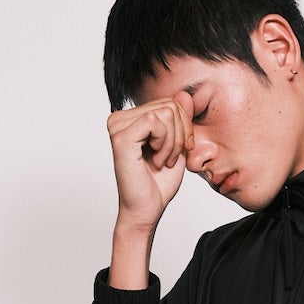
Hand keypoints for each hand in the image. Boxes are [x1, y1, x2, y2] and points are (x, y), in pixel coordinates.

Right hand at [106, 97, 194, 228]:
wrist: (147, 210)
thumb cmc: (158, 183)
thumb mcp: (177, 145)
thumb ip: (180, 119)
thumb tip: (184, 93)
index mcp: (131, 118)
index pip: (170, 102)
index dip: (184, 126)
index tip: (180, 150)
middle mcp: (120, 118)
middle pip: (170, 105)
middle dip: (180, 134)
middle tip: (169, 159)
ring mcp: (118, 126)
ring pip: (166, 112)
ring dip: (173, 143)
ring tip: (161, 161)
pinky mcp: (121, 137)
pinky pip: (155, 121)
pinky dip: (165, 143)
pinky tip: (156, 160)